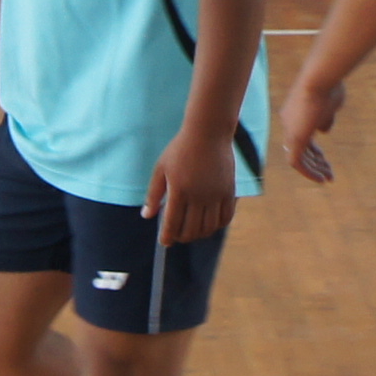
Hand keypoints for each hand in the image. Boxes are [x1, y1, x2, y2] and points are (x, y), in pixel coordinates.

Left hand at [142, 121, 241, 245]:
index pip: (172, 224)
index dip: (167, 237)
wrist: (208, 133)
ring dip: (199, 234)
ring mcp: (215, 195)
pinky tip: (210, 223)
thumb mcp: (161, 169)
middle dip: (182, 237)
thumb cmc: (181, 149)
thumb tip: (146, 215)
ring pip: (208, 227)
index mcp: (179, 191)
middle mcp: (198, 196)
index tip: (164, 241)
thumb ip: (153, 194)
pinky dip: (217, 225)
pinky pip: (226, 217)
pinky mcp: (229, 192)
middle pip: (191, 230)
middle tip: (177, 235)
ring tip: (192, 230)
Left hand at [274, 74, 346, 185]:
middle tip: (328, 173)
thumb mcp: (329, 105)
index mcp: (295, 113)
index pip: (302, 136)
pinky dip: (308, 172)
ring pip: (299, 157)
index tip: (325, 159)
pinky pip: (297, 163)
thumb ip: (325, 118)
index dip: (313, 150)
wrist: (320, 78)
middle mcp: (289, 122)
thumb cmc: (328, 87)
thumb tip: (323, 131)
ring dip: (313, 169)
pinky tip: (320, 178)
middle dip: (315, 162)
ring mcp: (290, 130)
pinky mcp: (294, 138)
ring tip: (328, 178)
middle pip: (300, 148)